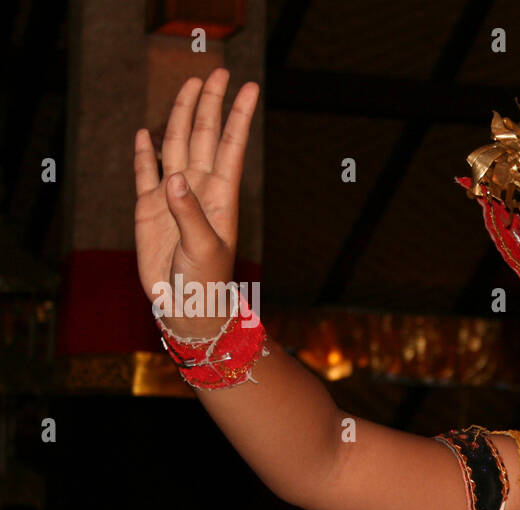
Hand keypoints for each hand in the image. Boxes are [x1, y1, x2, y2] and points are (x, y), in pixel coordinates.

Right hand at [134, 68, 259, 316]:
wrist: (185, 304)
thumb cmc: (205, 280)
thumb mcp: (203, 247)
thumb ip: (189, 213)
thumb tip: (174, 178)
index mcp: (221, 195)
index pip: (231, 145)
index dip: (239, 115)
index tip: (250, 87)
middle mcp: (199, 188)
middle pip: (205, 136)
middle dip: (210, 104)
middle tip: (217, 71)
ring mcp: (173, 196)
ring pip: (177, 146)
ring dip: (181, 117)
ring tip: (188, 88)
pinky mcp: (149, 209)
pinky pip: (146, 173)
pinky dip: (145, 152)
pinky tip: (146, 132)